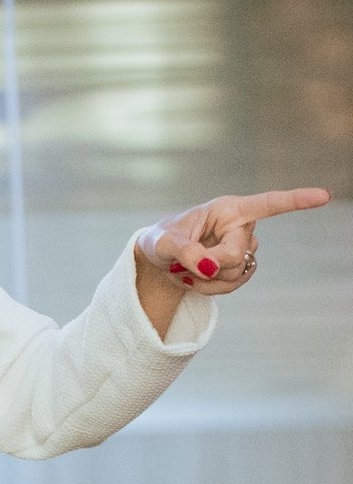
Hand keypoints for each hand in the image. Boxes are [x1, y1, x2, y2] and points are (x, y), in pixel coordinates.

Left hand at [135, 188, 330, 294]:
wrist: (158, 259)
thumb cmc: (159, 241)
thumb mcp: (161, 243)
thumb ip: (182, 251)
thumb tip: (209, 265)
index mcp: (227, 209)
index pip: (267, 204)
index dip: (296, 200)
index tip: (324, 195)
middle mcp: (240, 226)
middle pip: (237, 254)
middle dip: (209, 264)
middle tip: (183, 264)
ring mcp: (243, 247)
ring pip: (237, 273)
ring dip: (208, 279)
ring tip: (184, 270)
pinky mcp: (240, 266)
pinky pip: (234, 284)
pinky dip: (211, 288)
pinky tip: (195, 279)